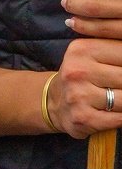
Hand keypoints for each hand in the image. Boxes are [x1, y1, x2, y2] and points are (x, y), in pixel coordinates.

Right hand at [44, 0, 121, 136]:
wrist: (53, 101)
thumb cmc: (81, 75)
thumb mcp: (91, 54)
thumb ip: (113, 48)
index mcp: (81, 49)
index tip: (121, 67)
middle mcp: (77, 70)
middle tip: (120, 81)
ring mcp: (79, 96)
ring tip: (119, 94)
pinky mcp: (84, 118)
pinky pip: (120, 119)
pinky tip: (118, 112)